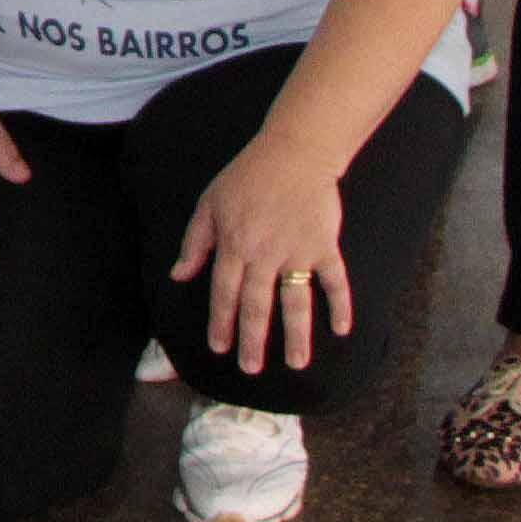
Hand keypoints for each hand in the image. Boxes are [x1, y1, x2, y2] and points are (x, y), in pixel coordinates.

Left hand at [173, 137, 349, 374]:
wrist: (294, 152)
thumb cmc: (247, 176)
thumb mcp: (210, 203)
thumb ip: (195, 242)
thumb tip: (178, 275)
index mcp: (234, 244)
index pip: (224, 292)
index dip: (221, 322)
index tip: (220, 348)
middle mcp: (264, 253)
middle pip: (257, 304)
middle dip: (252, 340)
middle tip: (250, 369)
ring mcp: (297, 251)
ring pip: (295, 301)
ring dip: (295, 335)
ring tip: (295, 364)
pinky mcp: (323, 245)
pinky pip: (334, 280)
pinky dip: (340, 304)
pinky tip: (342, 329)